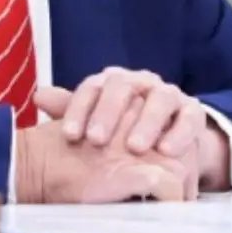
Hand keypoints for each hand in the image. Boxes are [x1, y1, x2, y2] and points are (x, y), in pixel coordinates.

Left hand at [15, 95, 197, 202]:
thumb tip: (38, 96)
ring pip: (159, 98)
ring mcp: (167, 94)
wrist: (164, 135)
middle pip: (123, 86)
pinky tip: (167, 151)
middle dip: (108, 112)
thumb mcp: (96, 119)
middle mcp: (139, 81)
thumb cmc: (122, 127)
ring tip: (135, 147)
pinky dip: (179, 133)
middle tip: (96, 140)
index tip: (69, 136)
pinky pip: (190, 117)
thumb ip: (69, 109)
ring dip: (147, 122)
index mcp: (112, 82)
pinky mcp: (193, 111)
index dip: (78, 109)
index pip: (92, 87)